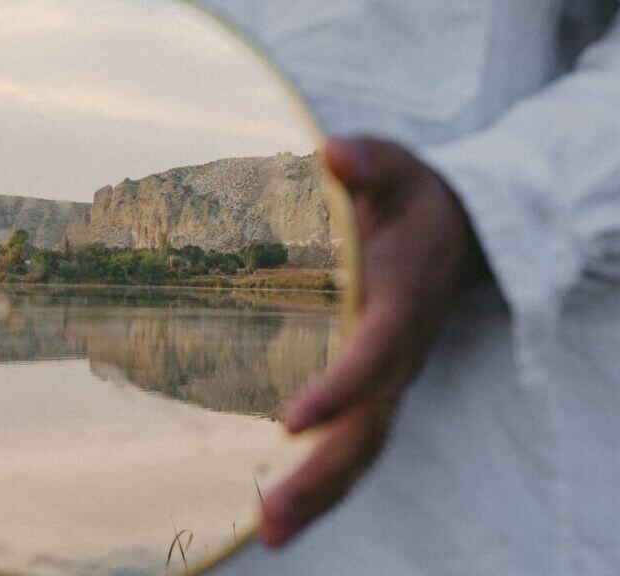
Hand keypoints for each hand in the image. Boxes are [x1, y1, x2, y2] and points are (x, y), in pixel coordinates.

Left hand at [259, 137, 486, 546]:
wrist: (456, 231)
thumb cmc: (412, 199)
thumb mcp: (395, 166)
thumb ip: (369, 162)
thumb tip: (333, 153)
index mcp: (401, 302)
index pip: (372, 354)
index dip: (337, 388)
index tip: (289, 419)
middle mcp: (399, 353)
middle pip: (368, 428)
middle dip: (321, 476)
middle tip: (270, 520)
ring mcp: (390, 378)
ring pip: (364, 449)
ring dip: (321, 495)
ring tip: (270, 534)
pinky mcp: (377, 389)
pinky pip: (357, 444)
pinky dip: (327, 483)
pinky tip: (286, 510)